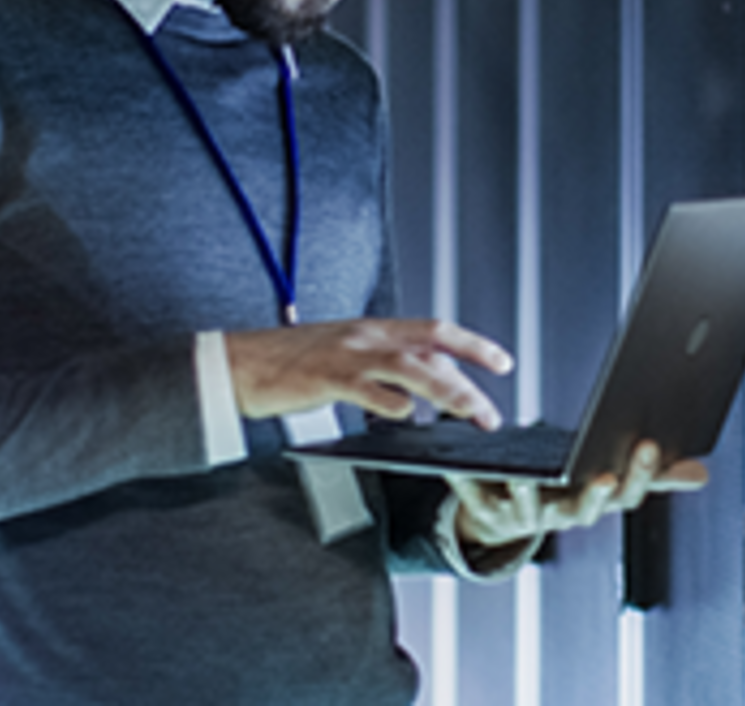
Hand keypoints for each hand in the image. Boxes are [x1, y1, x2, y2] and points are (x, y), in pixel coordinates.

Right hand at [224, 318, 514, 428]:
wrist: (241, 362)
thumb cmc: (291, 364)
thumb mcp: (345, 355)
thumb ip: (383, 368)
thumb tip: (421, 390)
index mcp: (374, 330)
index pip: (435, 330)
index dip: (472, 344)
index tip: (502, 360)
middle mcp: (367, 336)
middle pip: (432, 348)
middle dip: (470, 372)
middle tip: (494, 401)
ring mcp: (348, 355)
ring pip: (411, 367)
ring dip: (447, 390)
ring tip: (470, 411)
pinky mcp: (326, 377)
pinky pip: (366, 388)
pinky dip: (390, 401)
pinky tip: (406, 414)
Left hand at [447, 440, 709, 549]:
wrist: (501, 513)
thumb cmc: (561, 489)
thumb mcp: (608, 479)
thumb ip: (654, 477)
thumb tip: (702, 473)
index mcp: (592, 503)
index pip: (625, 495)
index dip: (638, 475)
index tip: (648, 445)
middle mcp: (560, 516)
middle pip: (582, 511)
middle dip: (595, 495)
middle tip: (606, 474)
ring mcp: (523, 516)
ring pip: (528, 507)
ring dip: (529, 493)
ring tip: (528, 475)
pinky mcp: (484, 506)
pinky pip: (475, 493)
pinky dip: (466, 477)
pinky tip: (464, 458)